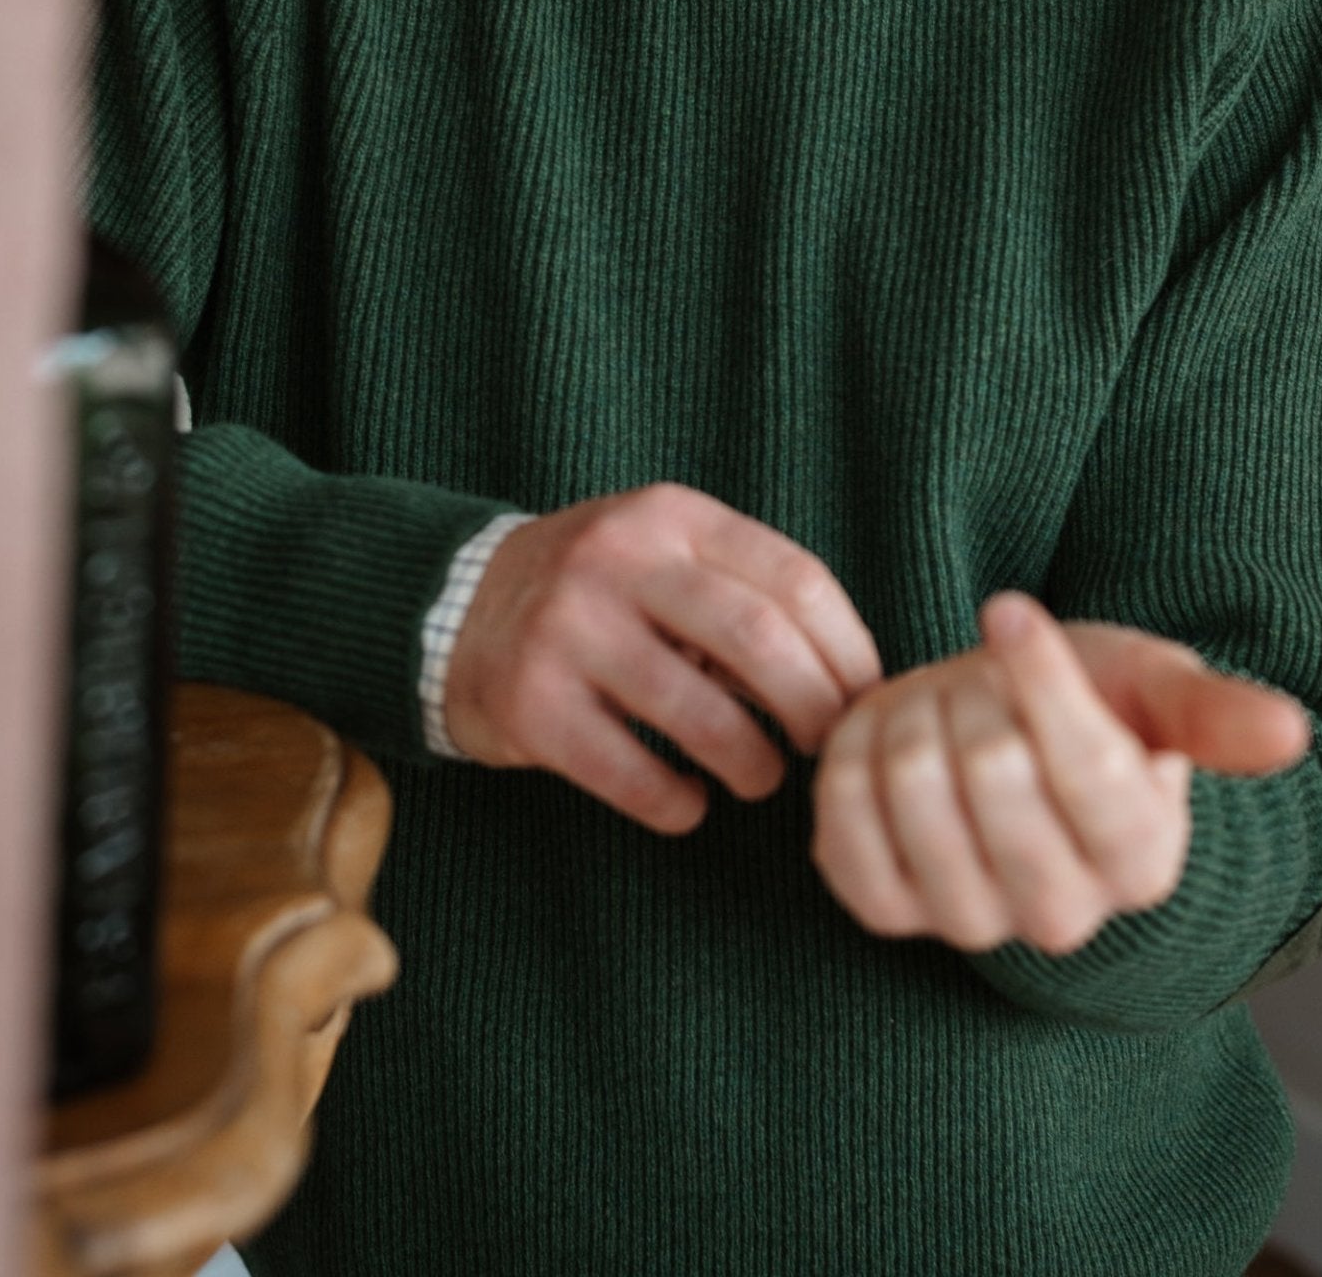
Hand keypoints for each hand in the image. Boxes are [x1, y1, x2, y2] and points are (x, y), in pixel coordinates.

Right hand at [445, 482, 882, 833]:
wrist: (456, 607)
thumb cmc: (601, 593)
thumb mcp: (665, 554)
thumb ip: (744, 593)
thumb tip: (851, 681)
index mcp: (670, 516)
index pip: (795, 579)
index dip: (849, 650)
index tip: (864, 698)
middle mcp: (617, 559)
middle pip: (759, 642)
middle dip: (813, 710)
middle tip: (823, 746)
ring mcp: (568, 628)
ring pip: (701, 715)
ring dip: (752, 763)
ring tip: (759, 777)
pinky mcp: (530, 702)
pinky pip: (633, 773)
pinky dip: (678, 803)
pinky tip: (688, 804)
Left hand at [810, 589, 1311, 954]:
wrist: (993, 737)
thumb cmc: (1087, 705)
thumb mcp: (1153, 687)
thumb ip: (1214, 712)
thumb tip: (1291, 733)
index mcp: (1141, 857)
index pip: (1084, 766)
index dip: (1036, 674)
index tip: (1008, 610)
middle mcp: (1060, 913)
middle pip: (991, 771)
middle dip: (974, 691)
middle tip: (981, 680)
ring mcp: (967, 921)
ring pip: (912, 790)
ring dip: (911, 714)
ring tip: (937, 705)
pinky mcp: (885, 909)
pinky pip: (842, 826)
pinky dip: (853, 755)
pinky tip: (886, 742)